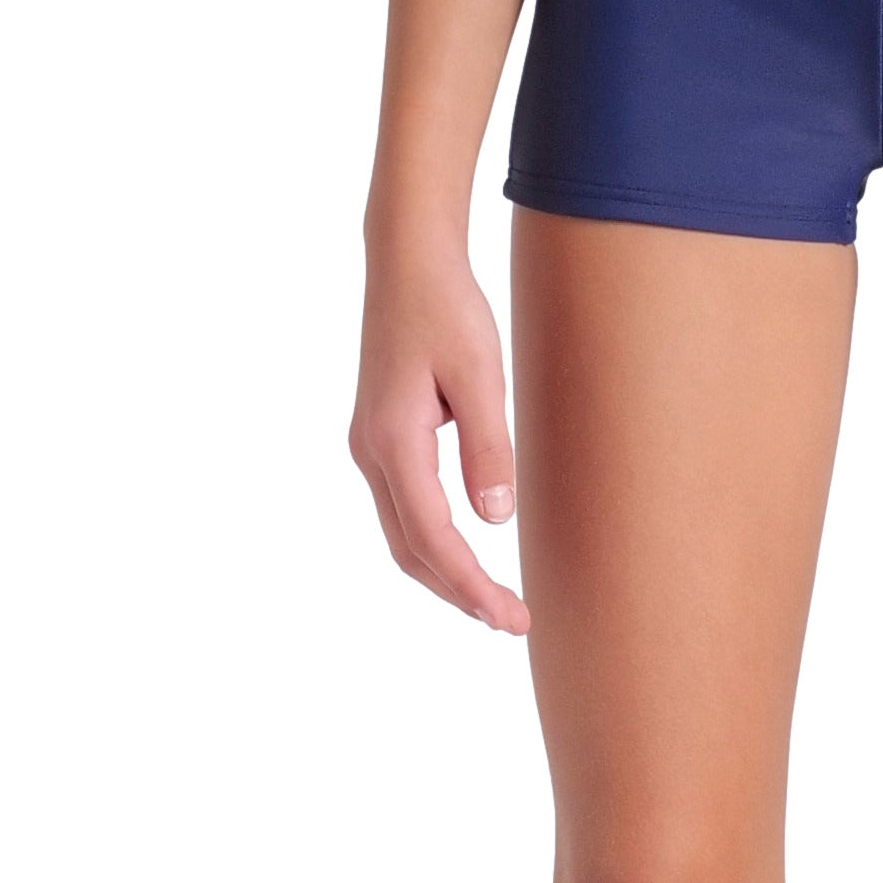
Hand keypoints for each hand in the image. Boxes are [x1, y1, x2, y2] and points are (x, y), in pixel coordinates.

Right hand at [349, 225, 529, 634]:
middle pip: (410, 548)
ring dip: (443, 571)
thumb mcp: (479, 374)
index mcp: (394, 442)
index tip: (510, 616)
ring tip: (492, 600)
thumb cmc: (447, 309)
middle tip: (512, 620)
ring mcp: (369, 444)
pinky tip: (464, 548)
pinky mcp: (380, 434)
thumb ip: (487, 447)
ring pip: (403, 532)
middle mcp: (370, 452)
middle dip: (458, 592)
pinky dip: (432, 540)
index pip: (433, 537)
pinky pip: (403, 506)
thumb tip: (496, 519)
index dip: (471, 585)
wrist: (408, 261)